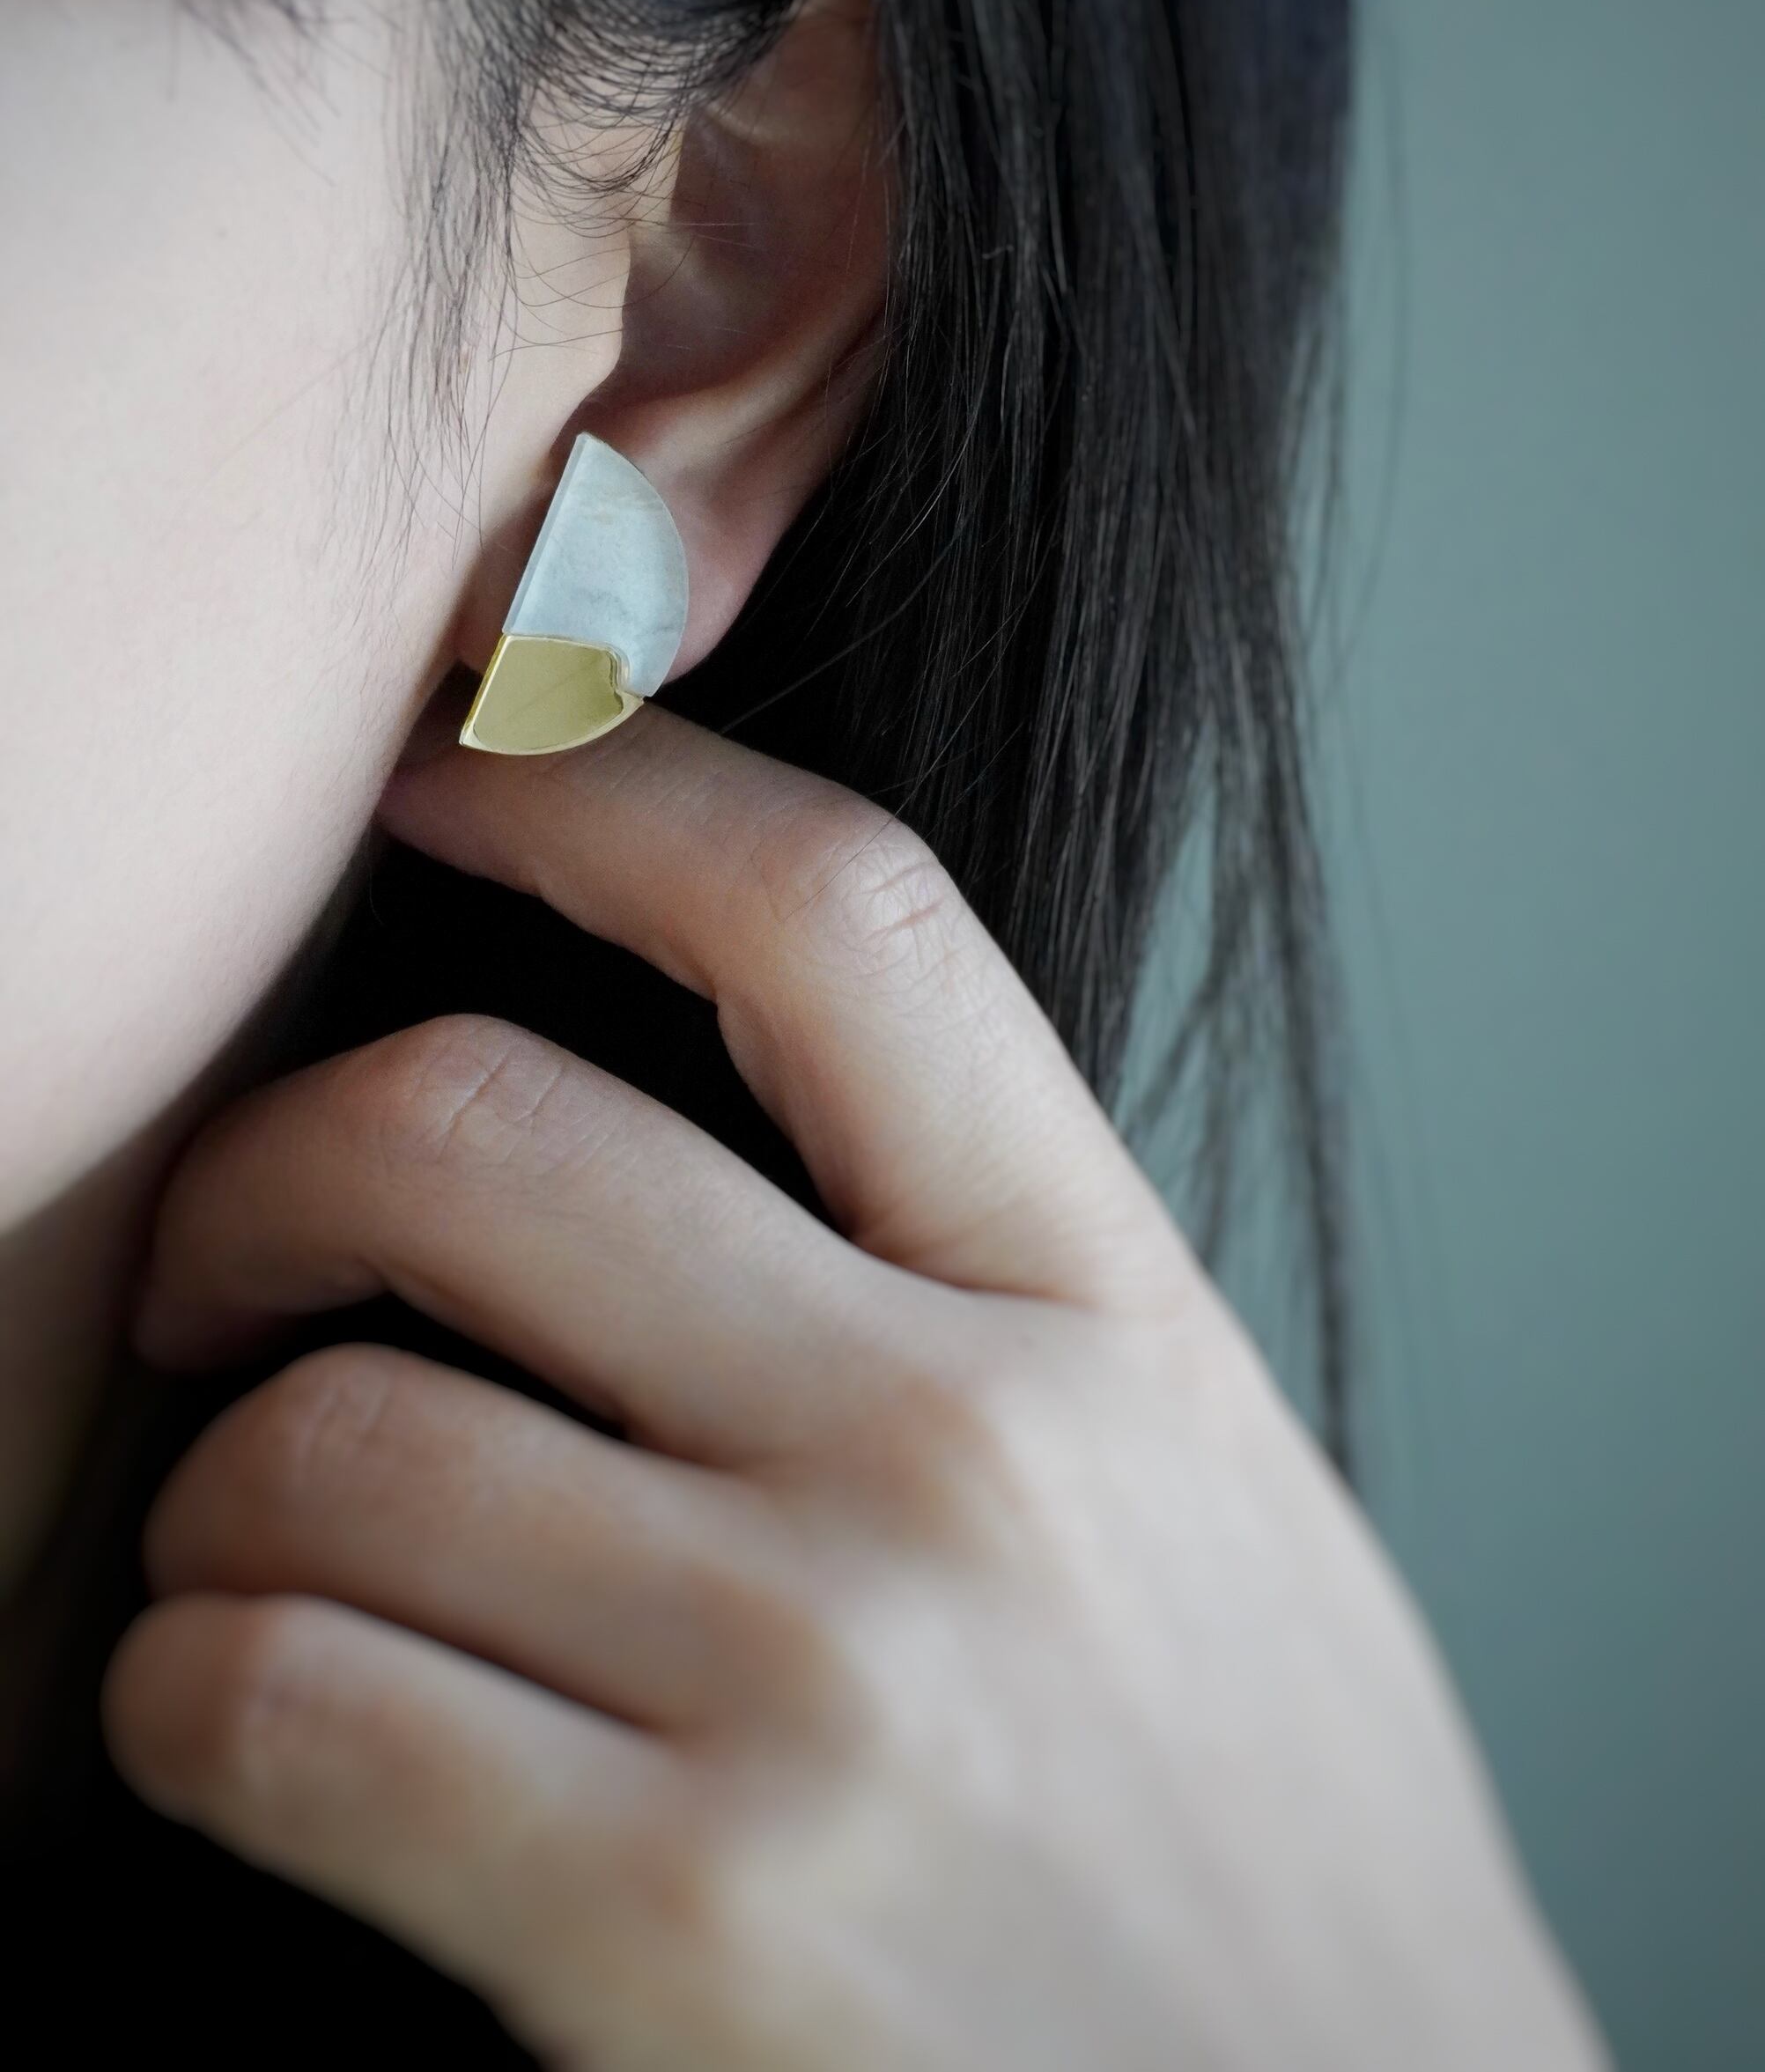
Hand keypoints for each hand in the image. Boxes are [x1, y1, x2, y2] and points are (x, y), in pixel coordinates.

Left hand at [105, 706, 1604, 2070]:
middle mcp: (953, 1454)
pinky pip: (278, 1703)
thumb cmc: (1263, 1837)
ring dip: (216, 1490)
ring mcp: (811, 1684)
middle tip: (227, 1258)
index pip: (835, 917)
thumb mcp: (1201, 1489)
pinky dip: (193, 1691)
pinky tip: (247, 1720)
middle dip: (268, 1165)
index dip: (599, 778)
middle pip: (477, 1131)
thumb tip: (703, 1124)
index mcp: (1105, 1313)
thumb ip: (990, 1294)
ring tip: (254, 1550)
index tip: (449, 761)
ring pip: (326, 1441)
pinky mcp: (666, 1927)